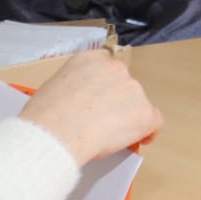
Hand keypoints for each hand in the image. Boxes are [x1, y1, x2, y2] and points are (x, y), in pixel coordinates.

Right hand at [20, 51, 163, 166]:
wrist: (56, 132)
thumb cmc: (46, 117)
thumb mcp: (54, 88)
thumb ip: (74, 88)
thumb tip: (78, 103)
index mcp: (90, 60)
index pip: (106, 71)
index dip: (106, 89)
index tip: (102, 102)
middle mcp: (115, 68)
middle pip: (123, 86)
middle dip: (116, 103)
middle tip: (102, 122)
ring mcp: (132, 88)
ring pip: (137, 104)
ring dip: (128, 117)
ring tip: (108, 135)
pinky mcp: (144, 111)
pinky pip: (155, 121)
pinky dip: (148, 131)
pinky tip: (142, 139)